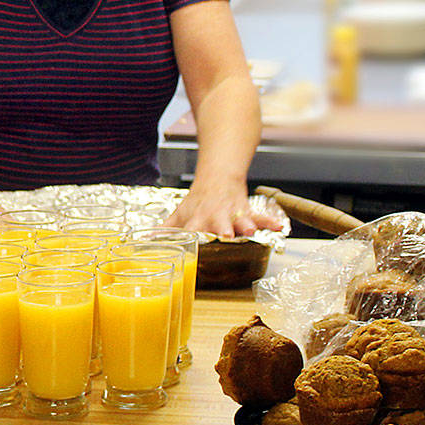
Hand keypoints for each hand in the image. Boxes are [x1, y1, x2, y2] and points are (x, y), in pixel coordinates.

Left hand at [165, 179, 283, 237]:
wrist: (217, 178)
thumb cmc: (197, 200)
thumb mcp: (180, 214)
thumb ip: (166, 229)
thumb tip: (145, 241)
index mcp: (197, 220)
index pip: (193, 230)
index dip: (192, 237)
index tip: (192, 246)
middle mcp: (215, 218)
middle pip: (219, 225)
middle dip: (223, 230)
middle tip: (226, 236)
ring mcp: (232, 214)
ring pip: (241, 220)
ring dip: (246, 224)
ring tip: (252, 230)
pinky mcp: (247, 211)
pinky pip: (260, 217)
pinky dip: (270, 222)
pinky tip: (279, 227)